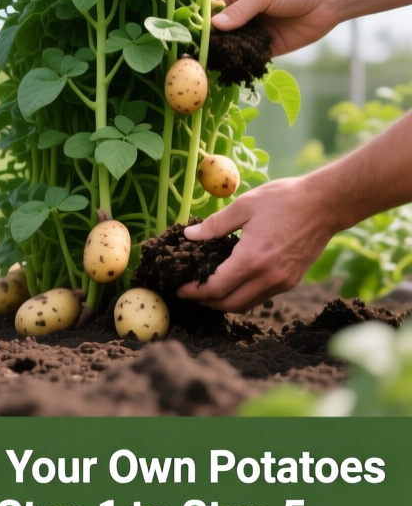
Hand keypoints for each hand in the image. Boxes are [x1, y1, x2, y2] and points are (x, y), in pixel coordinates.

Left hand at [176, 177, 339, 311]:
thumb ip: (214, 225)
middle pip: (231, 304)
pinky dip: (244, 296)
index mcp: (251, 260)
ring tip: (209, 292)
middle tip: (192, 293)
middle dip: (207, 303)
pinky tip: (235, 284)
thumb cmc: (284, 200)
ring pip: (248, 304)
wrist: (326, 204)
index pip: (216, 288)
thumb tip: (189, 236)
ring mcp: (283, 282)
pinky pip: (262, 296)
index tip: (180, 289)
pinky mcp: (293, 281)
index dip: (195, 292)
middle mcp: (268, 277)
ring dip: (226, 303)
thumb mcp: (243, 206)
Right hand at [212, 0, 341, 56]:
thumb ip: (241, 9)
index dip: (202, 21)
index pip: (211, 9)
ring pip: (232, 45)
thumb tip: (215, 26)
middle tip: (199, 55)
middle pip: (219, 30)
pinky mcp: (267, 47)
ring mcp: (253, 31)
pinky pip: (250, 56)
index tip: (192, 35)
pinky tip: (234, 67)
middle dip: (211, 41)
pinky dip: (242, 61)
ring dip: (225, 53)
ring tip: (214, 63)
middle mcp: (241, 14)